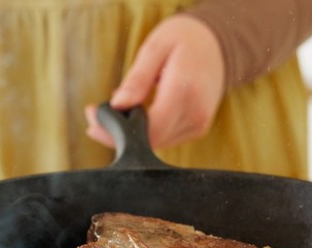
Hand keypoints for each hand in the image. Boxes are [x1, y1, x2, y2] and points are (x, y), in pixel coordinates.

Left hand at [85, 14, 224, 148]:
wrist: (217, 43)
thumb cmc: (185, 40)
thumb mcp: (155, 48)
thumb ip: (137, 79)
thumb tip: (118, 105)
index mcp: (185, 92)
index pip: (150, 129)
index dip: (117, 132)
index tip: (94, 119)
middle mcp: (196, 114)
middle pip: (150, 141)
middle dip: (117, 133)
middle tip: (95, 115)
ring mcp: (198, 124)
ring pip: (155, 143)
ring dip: (130, 132)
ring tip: (114, 109)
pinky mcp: (196, 129)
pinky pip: (164, 138)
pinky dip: (145, 129)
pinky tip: (135, 112)